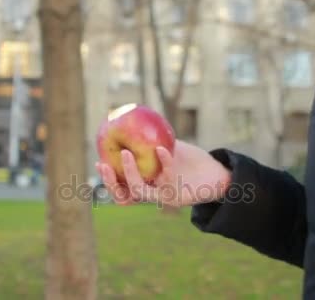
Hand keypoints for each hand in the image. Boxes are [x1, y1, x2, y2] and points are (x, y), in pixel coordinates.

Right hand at [95, 140, 230, 207]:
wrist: (215, 173)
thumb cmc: (189, 159)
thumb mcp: (165, 145)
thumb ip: (147, 138)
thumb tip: (127, 117)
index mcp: (146, 186)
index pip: (120, 188)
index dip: (108, 179)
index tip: (100, 161)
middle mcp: (151, 195)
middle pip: (123, 197)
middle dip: (110, 182)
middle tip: (104, 164)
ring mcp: (163, 197)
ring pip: (139, 192)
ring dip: (129, 173)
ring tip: (127, 153)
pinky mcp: (178, 196)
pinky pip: (167, 179)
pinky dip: (164, 163)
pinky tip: (161, 148)